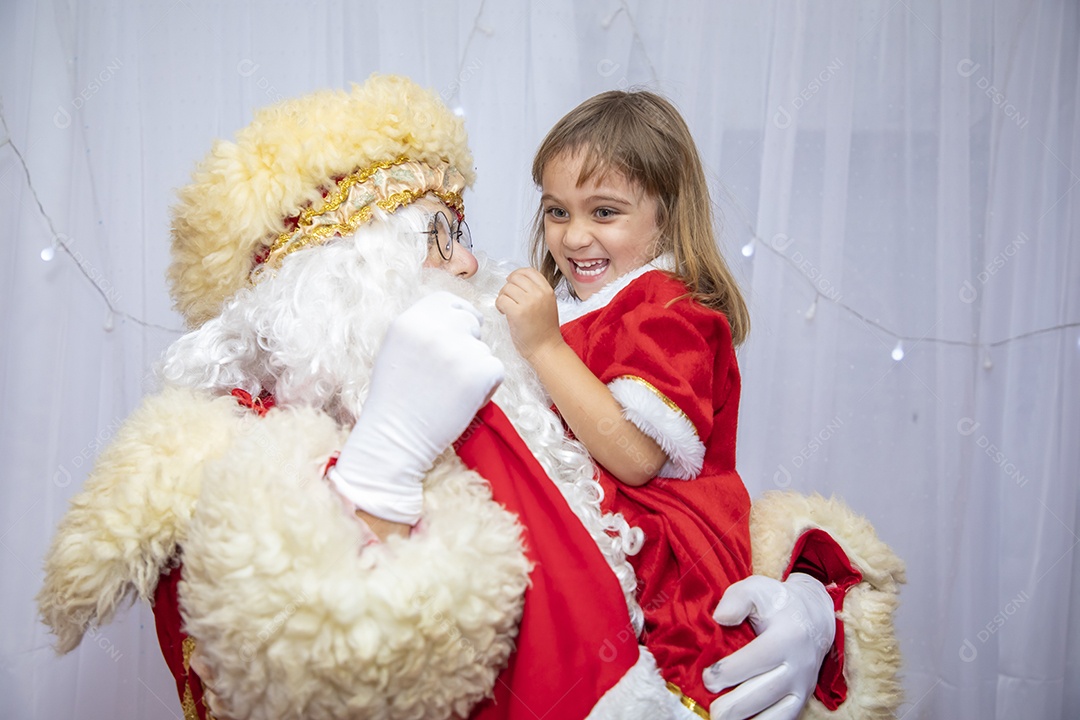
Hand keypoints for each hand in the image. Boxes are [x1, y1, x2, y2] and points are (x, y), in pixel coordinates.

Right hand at [327, 291, 503, 524]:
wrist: (396, 438)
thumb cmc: (395, 399)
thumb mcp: (396, 349)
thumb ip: (421, 327)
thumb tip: (452, 315)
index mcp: (411, 320)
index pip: (447, 300)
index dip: (456, 314)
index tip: (459, 330)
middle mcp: (436, 329)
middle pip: (470, 320)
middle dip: (468, 340)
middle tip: (453, 369)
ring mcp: (459, 349)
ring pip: (483, 348)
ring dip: (475, 367)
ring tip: (450, 390)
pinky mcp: (480, 371)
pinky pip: (495, 369)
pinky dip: (486, 386)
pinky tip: (464, 400)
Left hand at [495, 268, 562, 360]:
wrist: (546, 349)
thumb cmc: (544, 330)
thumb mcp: (547, 304)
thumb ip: (536, 291)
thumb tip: (516, 280)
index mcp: (547, 290)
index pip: (528, 271)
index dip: (517, 275)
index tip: (512, 283)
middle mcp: (539, 294)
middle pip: (515, 278)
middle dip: (508, 288)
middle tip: (509, 299)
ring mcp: (529, 303)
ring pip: (506, 288)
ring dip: (503, 297)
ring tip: (507, 308)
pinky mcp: (517, 313)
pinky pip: (500, 300)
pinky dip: (499, 306)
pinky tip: (504, 313)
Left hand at [705, 573, 834, 719]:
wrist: (814, 616)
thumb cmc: (777, 602)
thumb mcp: (756, 589)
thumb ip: (736, 600)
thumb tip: (719, 618)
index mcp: (786, 636)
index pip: (755, 659)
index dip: (729, 672)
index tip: (707, 678)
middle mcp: (798, 665)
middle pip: (764, 692)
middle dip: (735, 706)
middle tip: (712, 712)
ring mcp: (802, 685)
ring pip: (778, 713)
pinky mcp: (802, 698)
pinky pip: (785, 719)